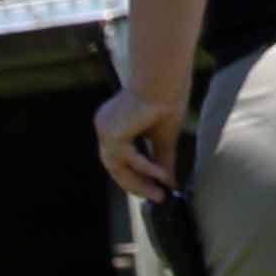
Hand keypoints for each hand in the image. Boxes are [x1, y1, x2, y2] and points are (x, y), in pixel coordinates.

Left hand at [95, 76, 186, 201]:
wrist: (164, 77)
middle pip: (115, 166)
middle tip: (157, 197)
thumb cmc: (167, 97)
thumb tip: (169, 183)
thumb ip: (162, 160)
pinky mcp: (112, 132)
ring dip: (141, 183)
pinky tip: (163, 177)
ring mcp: (105, 129)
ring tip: (160, 194)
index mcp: (115, 123)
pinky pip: (129, 158)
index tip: (151, 189)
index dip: (133, 176)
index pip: (119, 158)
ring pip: (119, 167)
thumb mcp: (164, 137)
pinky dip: (146, 168)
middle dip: (137, 184)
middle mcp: (106, 126)